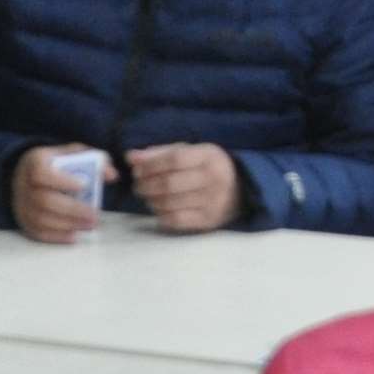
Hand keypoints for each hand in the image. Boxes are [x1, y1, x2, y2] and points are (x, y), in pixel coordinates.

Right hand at [11, 145, 104, 245]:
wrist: (25, 175)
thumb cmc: (54, 164)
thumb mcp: (71, 154)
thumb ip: (93, 159)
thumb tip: (112, 175)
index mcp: (34, 163)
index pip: (41, 173)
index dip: (62, 181)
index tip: (84, 185)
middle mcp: (24, 184)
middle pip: (44, 200)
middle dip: (73, 210)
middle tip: (95, 216)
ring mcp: (22, 205)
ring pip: (42, 219)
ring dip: (68, 225)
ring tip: (90, 225)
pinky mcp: (24, 221)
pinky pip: (38, 232)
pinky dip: (57, 237)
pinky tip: (75, 235)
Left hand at [126, 143, 244, 233]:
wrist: (242, 189)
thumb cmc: (208, 167)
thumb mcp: (191, 152)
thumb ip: (160, 153)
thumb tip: (131, 157)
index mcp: (209, 156)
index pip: (174, 160)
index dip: (150, 165)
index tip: (137, 170)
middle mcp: (213, 179)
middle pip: (169, 183)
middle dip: (146, 185)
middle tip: (138, 186)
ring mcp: (212, 202)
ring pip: (170, 203)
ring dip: (151, 201)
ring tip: (148, 196)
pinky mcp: (209, 220)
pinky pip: (177, 220)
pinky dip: (161, 216)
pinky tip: (159, 209)